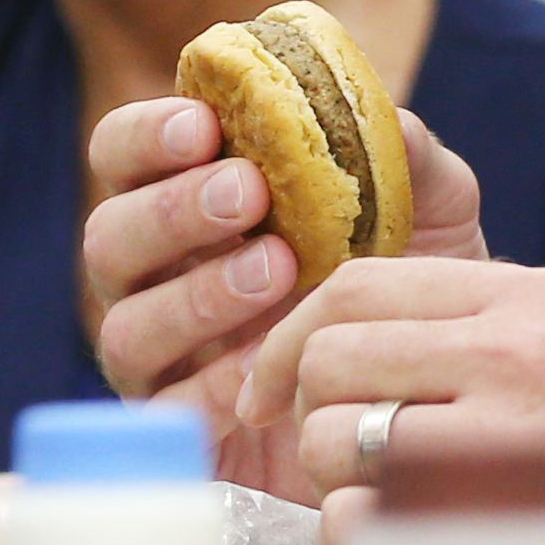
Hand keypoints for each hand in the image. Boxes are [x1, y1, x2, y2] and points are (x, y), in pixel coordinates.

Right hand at [79, 96, 488, 403]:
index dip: (145, 135)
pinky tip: (268, 361)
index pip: (124, 154)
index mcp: (191, 202)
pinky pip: (168, 408)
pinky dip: (212, 382)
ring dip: (194, 293)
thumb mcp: (429, 210)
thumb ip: (406, 157)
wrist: (438, 390)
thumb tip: (377, 116)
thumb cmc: (410, 281)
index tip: (203, 125)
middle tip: (250, 194)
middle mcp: (160, 277)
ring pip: (124, 326)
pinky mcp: (190, 428)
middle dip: (171, 209)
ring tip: (277, 270)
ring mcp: (165, 357)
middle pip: (106, 237)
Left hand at [234, 254, 544, 544]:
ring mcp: (508, 438)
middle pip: (329, 361)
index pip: (356, 285)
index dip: (293, 340)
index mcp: (536, 299)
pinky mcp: (502, 530)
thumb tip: (367, 349)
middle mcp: (515, 350)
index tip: (276, 392)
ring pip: (330, 447)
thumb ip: (495, 341)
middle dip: (316, 424)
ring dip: (342, 498)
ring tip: (410, 528)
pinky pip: (359, 537)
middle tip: (351, 477)